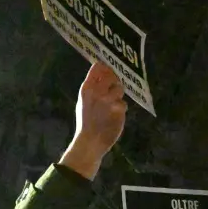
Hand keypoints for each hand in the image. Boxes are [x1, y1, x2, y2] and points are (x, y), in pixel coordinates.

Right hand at [61, 62, 126, 178]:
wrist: (90, 141)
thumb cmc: (86, 122)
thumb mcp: (84, 101)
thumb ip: (92, 88)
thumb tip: (101, 75)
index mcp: (86, 88)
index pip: (98, 67)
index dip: (105, 68)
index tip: (107, 72)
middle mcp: (97, 91)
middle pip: (112, 75)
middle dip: (115, 80)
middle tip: (113, 88)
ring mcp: (108, 100)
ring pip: (120, 88)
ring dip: (118, 95)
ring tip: (112, 105)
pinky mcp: (118, 109)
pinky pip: (123, 103)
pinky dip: (121, 108)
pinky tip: (115, 115)